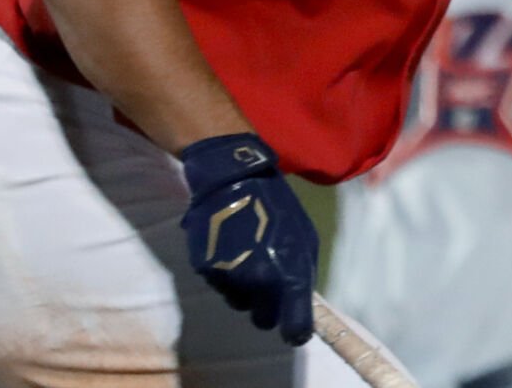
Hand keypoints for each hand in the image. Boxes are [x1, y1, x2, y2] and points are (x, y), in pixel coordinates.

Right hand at [179, 133, 317, 343]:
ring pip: (239, 303)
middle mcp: (260, 283)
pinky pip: (220, 286)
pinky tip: (229, 250)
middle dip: (267, 307)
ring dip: (245, 291)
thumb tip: (299, 299)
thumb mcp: (304, 236)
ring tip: (247, 259)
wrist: (232, 181)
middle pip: (263, 320)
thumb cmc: (276, 206)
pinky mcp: (206, 271)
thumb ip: (302, 272)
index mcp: (290, 275)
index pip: (295, 325)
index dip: (295, 330)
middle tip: (268, 285)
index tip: (293, 329)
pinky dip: (225, 275)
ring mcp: (230, 279)